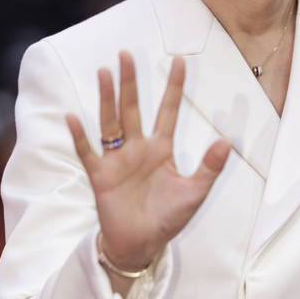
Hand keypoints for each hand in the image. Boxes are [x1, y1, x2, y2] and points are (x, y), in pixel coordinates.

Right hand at [66, 51, 230, 271]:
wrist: (142, 245)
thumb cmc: (168, 218)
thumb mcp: (195, 192)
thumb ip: (209, 167)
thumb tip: (227, 140)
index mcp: (161, 149)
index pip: (167, 111)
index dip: (173, 87)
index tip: (179, 61)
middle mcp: (137, 148)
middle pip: (132, 108)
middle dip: (130, 82)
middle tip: (126, 54)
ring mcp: (117, 160)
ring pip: (110, 122)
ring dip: (107, 99)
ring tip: (105, 72)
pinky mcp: (100, 176)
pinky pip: (88, 153)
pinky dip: (80, 137)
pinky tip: (72, 117)